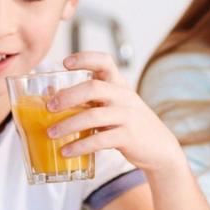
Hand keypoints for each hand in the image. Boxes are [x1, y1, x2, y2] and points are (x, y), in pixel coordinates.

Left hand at [45, 52, 182, 172]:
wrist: (159, 148)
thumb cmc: (127, 124)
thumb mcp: (112, 106)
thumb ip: (87, 99)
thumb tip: (50, 95)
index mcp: (119, 84)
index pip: (105, 62)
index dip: (85, 58)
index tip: (65, 63)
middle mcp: (124, 96)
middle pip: (94, 87)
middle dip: (68, 96)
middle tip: (50, 107)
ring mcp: (128, 116)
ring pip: (94, 116)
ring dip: (68, 125)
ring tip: (51, 133)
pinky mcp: (129, 137)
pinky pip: (100, 140)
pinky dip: (80, 146)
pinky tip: (66, 151)